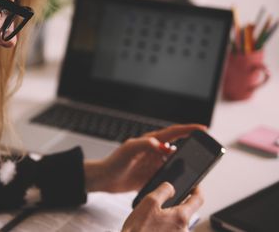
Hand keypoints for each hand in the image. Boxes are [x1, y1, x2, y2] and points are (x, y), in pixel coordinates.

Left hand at [84, 124, 206, 192]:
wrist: (105, 179)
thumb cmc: (114, 162)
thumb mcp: (128, 150)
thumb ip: (144, 144)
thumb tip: (161, 144)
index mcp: (150, 141)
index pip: (173, 133)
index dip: (188, 130)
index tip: (203, 129)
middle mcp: (155, 150)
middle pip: (179, 145)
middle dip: (192, 145)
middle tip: (205, 148)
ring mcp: (155, 163)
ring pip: (176, 160)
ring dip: (185, 162)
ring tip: (196, 165)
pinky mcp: (153, 175)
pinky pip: (169, 174)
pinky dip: (177, 176)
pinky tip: (183, 180)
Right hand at [122, 182, 203, 231]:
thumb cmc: (138, 229)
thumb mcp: (149, 201)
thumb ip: (164, 190)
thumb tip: (171, 188)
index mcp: (181, 217)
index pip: (198, 200)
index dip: (197, 189)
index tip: (195, 186)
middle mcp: (184, 231)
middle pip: (186, 213)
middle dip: (177, 206)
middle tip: (161, 205)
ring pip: (178, 223)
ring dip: (169, 218)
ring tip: (152, 220)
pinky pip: (173, 231)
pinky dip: (166, 228)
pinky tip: (153, 228)